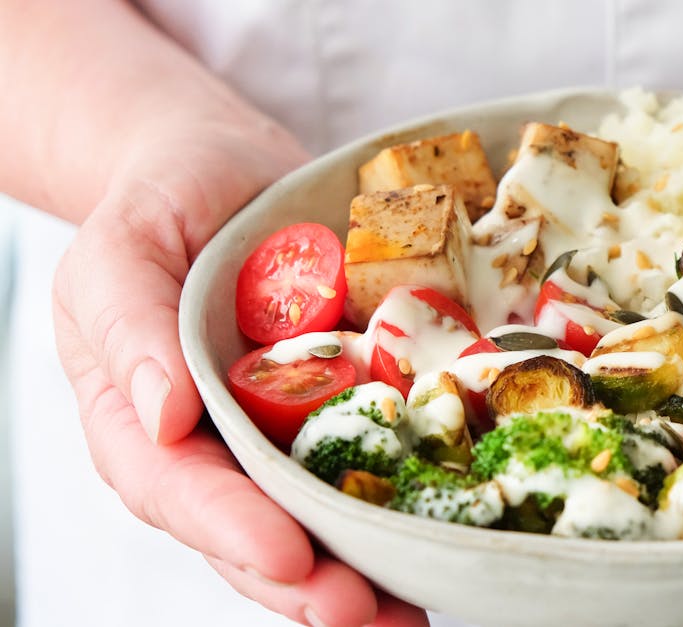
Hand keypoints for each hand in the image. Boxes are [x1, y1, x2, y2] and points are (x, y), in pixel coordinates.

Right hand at [51, 122, 429, 626]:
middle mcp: (218, 442)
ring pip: (316, 516)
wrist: (231, 165)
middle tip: (367, 612)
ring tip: (413, 611)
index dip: (230, 530)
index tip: (288, 555)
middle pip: (252, 531)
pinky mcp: (346, 405)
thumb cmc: (164, 200)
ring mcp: (283, 431)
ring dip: (364, 569)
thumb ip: (128, 322)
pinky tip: (451, 534)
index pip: (178, 489)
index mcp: (144, 418)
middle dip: (307, 581)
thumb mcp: (122, 244)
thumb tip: (161, 419)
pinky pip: (374, 458)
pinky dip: (408, 498)